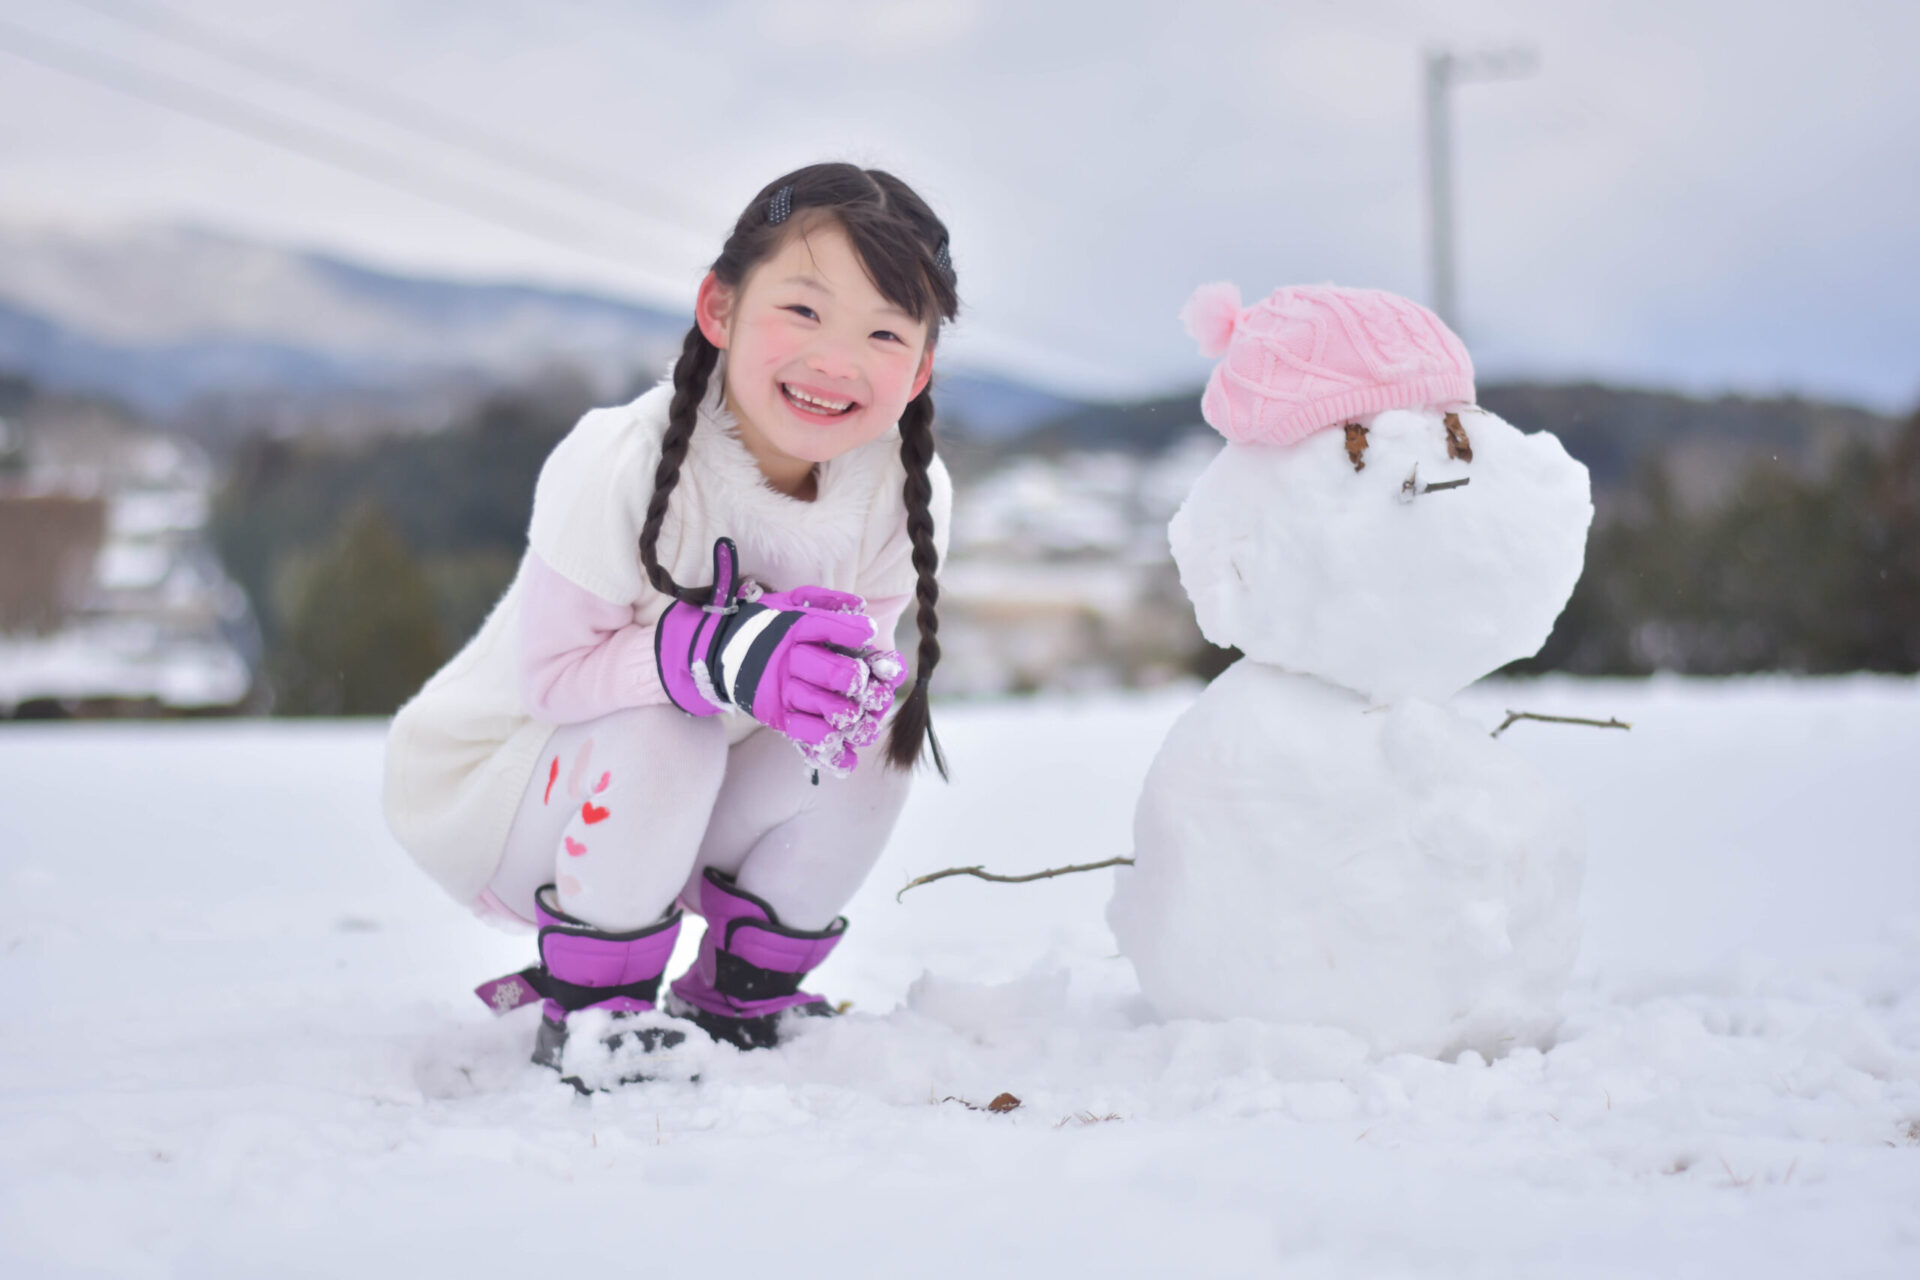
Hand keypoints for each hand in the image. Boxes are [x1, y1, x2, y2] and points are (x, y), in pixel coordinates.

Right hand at [655, 538, 906, 771]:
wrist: (717, 651)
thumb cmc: (764, 625)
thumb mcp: (788, 603)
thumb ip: (824, 601)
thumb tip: (861, 606)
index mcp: (793, 628)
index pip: (827, 627)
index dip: (853, 632)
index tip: (868, 634)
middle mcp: (787, 660)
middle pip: (834, 672)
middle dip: (857, 678)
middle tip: (864, 681)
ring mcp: (780, 690)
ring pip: (825, 706)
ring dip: (851, 714)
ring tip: (862, 715)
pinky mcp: (774, 715)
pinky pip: (806, 733)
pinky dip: (830, 744)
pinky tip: (847, 749)